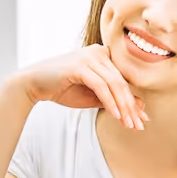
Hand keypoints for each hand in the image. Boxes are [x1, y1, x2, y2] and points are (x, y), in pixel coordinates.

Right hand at [18, 44, 147, 129]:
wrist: (34, 84)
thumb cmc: (63, 89)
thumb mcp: (93, 97)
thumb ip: (114, 99)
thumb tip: (140, 106)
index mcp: (103, 55)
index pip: (124, 80)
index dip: (133, 101)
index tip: (142, 119)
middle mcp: (99, 52)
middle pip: (122, 82)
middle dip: (131, 106)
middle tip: (139, 125)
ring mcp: (89, 57)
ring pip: (114, 84)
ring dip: (123, 106)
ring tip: (128, 124)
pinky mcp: (80, 65)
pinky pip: (101, 86)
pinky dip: (109, 102)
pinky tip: (115, 115)